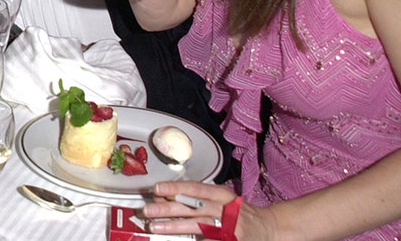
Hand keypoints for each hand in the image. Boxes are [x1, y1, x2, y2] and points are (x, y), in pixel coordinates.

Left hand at [144, 181, 276, 240]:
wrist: (269, 228)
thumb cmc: (238, 213)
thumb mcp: (221, 200)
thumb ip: (196, 199)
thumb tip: (164, 198)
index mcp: (222, 195)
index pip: (196, 188)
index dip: (176, 188)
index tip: (157, 189)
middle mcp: (226, 210)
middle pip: (193, 208)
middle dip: (168, 209)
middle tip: (147, 210)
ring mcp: (230, 228)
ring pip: (198, 226)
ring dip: (174, 227)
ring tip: (154, 227)